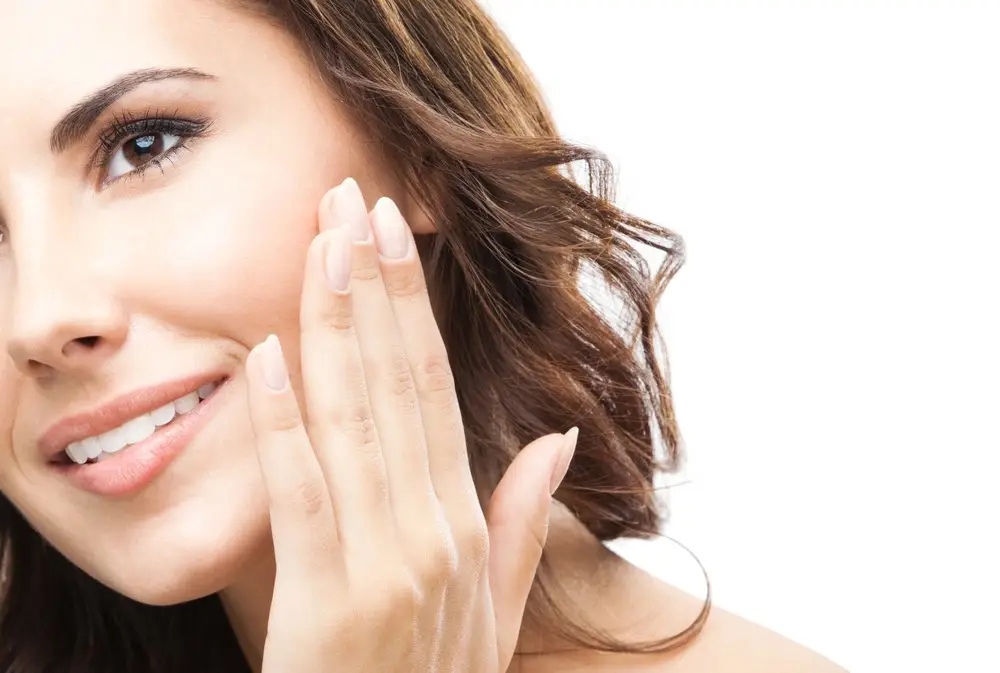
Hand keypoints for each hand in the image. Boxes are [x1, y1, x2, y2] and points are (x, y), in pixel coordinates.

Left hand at [244, 178, 578, 671]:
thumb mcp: (496, 610)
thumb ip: (526, 520)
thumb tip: (560, 439)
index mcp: (466, 524)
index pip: (436, 388)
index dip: (413, 307)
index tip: (395, 235)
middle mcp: (431, 530)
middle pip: (395, 383)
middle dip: (370, 284)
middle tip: (351, 199)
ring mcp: (381, 562)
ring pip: (353, 419)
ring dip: (331, 325)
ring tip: (317, 243)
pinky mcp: (324, 601)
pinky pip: (301, 494)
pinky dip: (282, 421)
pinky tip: (265, 355)